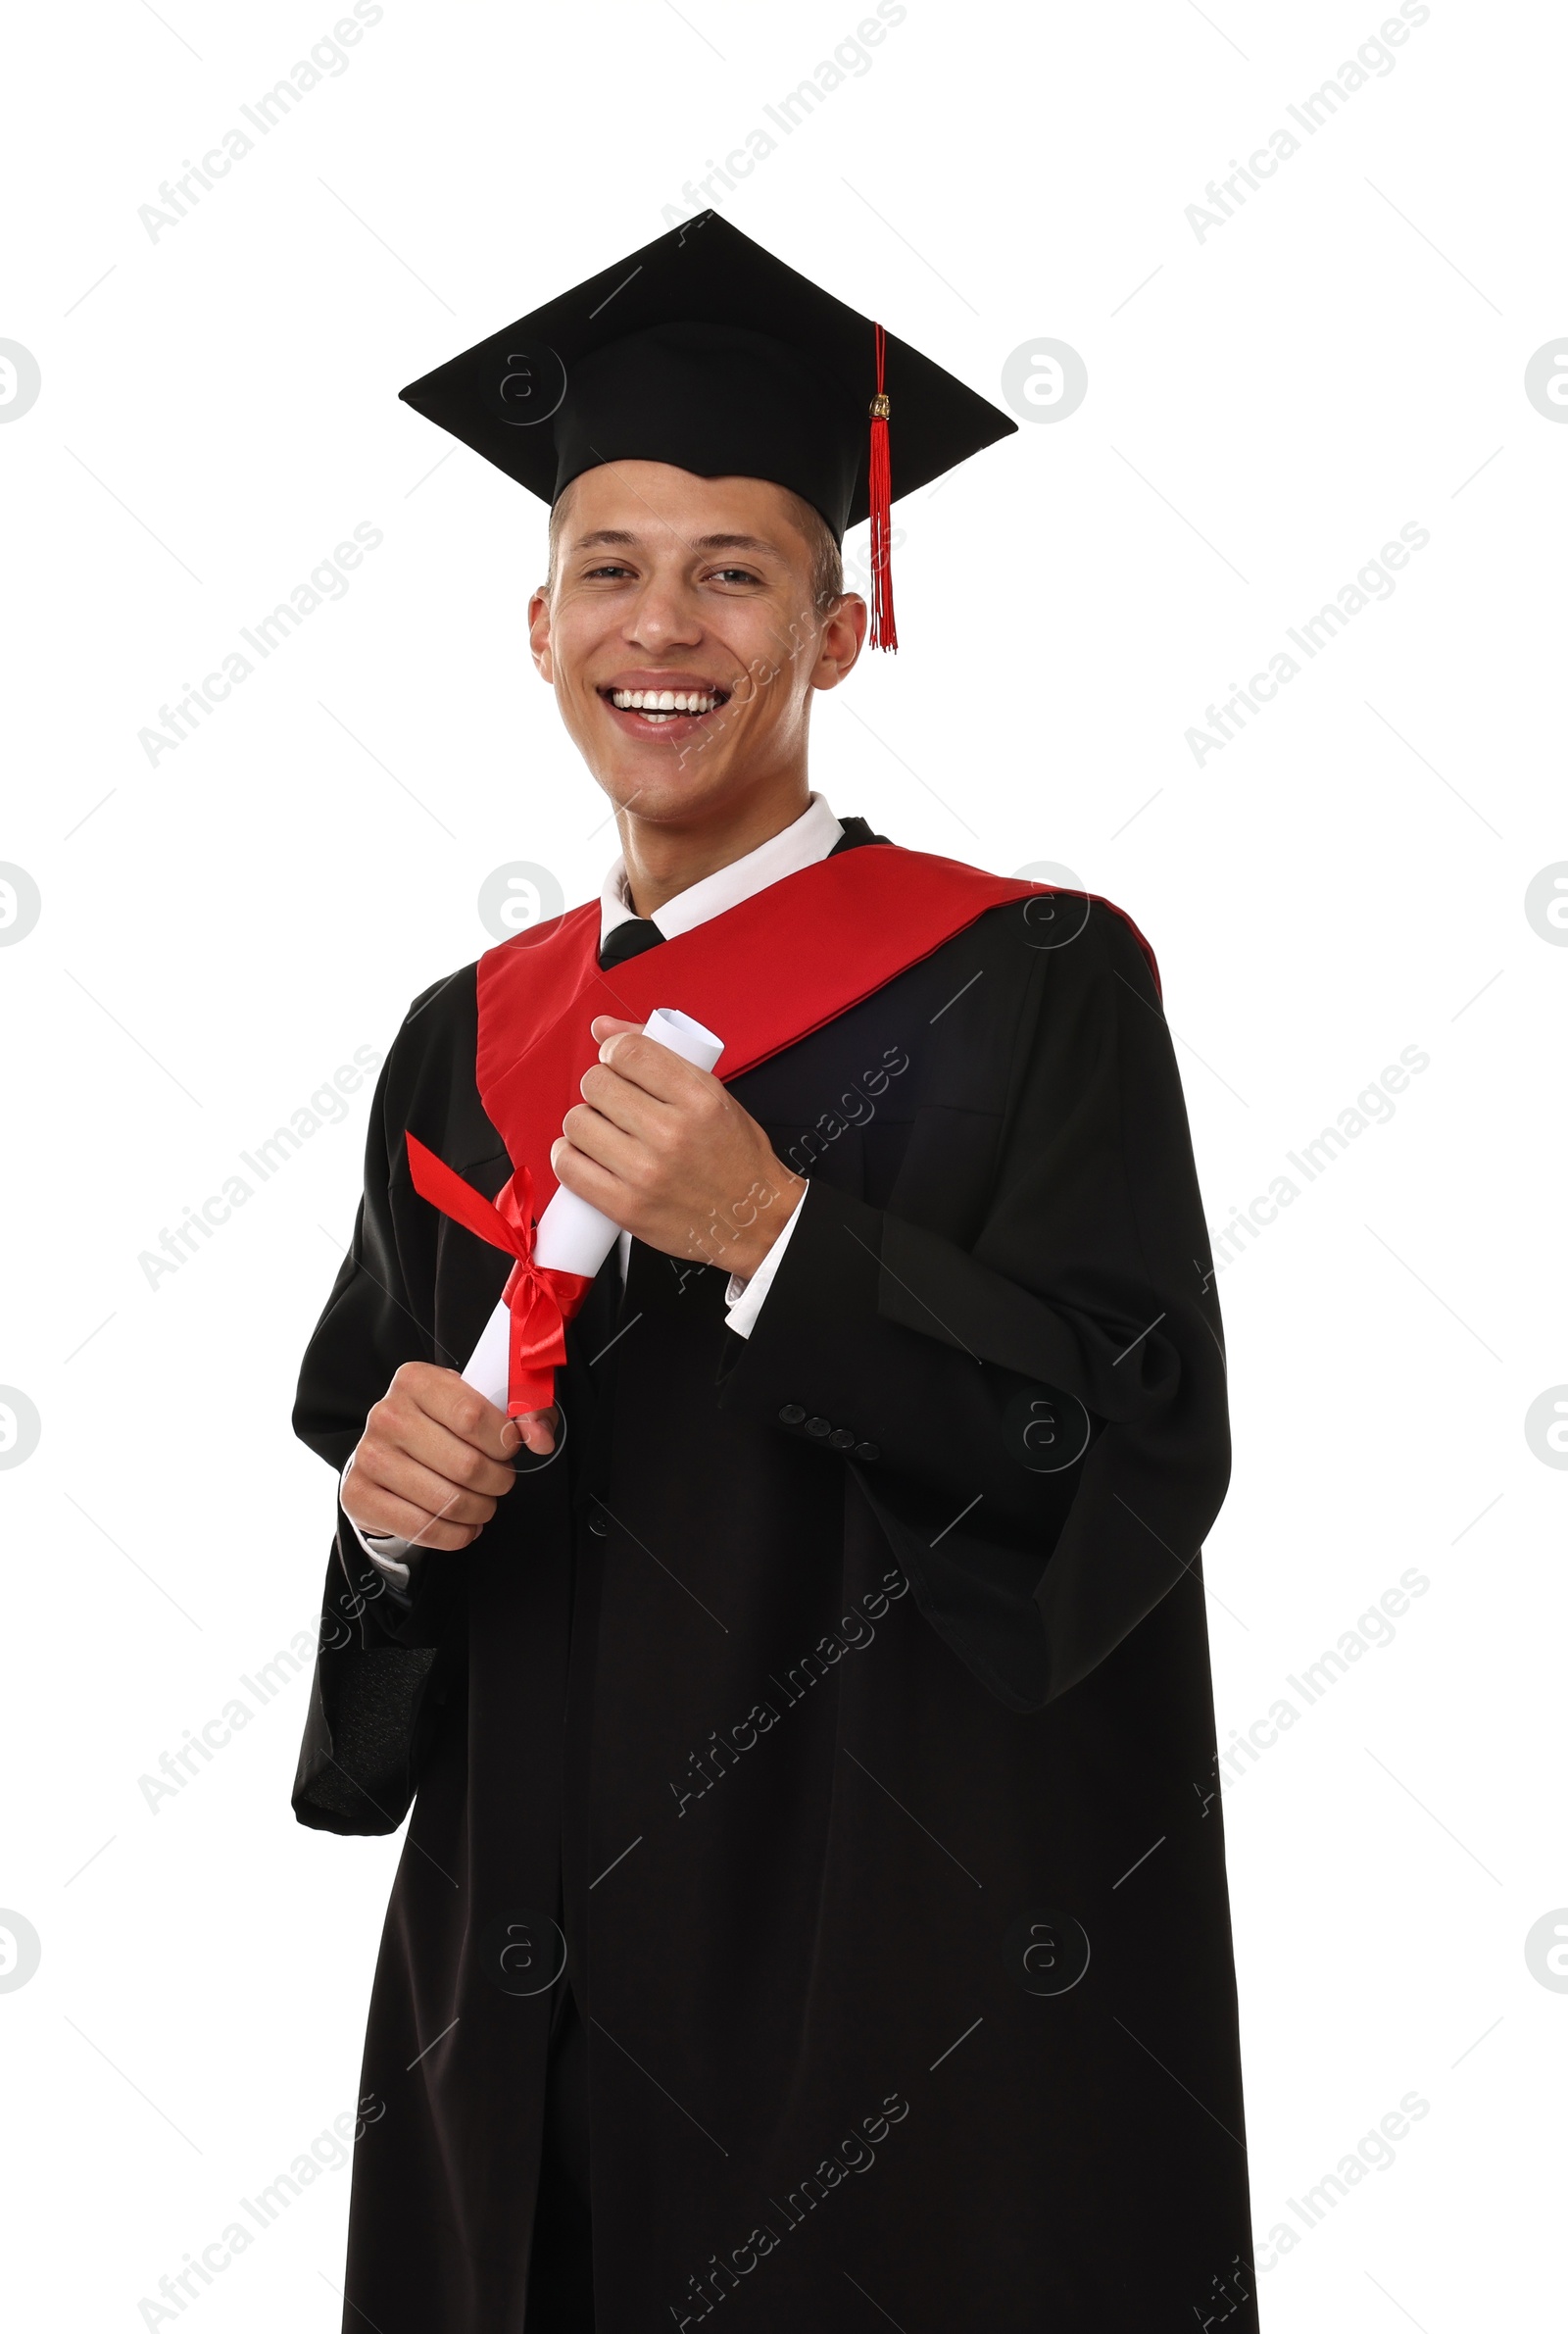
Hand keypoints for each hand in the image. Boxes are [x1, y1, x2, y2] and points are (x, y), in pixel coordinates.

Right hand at [343, 1362, 558, 1551]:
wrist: (391, 1454)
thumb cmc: (445, 1426)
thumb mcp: (487, 1405)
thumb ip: (526, 1413)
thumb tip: (540, 1438)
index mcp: (415, 1380)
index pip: (472, 1416)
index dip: (503, 1441)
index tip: (509, 1449)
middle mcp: (386, 1414)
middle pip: (465, 1465)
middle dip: (497, 1481)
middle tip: (499, 1481)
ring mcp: (368, 1455)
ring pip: (448, 1501)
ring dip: (479, 1510)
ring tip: (483, 1504)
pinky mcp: (358, 1494)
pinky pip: (421, 1528)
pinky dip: (455, 1535)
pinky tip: (463, 1526)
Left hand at [553, 1016, 805, 1276]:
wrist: (754, 1220)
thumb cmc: (735, 1155)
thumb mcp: (712, 1095)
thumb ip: (658, 1055)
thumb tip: (600, 1027)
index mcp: (699, 1098)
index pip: (629, 1053)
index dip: (614, 1052)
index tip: (618, 1063)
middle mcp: (671, 1133)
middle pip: (596, 1084)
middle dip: (600, 1087)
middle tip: (614, 1102)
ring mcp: (646, 1173)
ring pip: (577, 1123)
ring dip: (584, 1122)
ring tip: (603, 1131)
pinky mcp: (626, 1208)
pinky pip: (569, 1167)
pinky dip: (568, 1156)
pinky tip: (584, 1154)